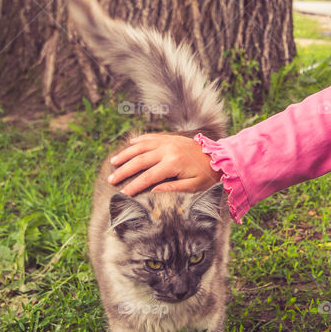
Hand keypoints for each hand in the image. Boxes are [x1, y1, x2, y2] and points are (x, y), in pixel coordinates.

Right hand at [107, 133, 221, 195]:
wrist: (218, 157)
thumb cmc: (206, 175)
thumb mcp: (193, 187)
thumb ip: (172, 189)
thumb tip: (152, 191)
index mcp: (173, 163)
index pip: (148, 176)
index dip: (134, 186)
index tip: (123, 194)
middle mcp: (168, 150)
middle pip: (140, 160)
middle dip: (124, 170)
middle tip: (111, 179)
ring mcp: (168, 141)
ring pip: (141, 146)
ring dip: (126, 154)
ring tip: (113, 162)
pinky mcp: (170, 137)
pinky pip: (150, 137)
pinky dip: (139, 140)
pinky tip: (130, 145)